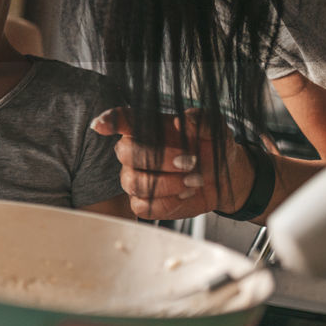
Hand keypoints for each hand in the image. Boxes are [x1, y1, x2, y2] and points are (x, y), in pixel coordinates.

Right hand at [91, 107, 254, 219]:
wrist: (224, 174)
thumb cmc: (211, 145)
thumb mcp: (215, 127)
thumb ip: (203, 120)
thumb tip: (186, 121)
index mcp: (145, 127)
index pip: (120, 119)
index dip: (108, 121)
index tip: (102, 126)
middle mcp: (134, 151)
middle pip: (126, 152)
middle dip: (160, 159)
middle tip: (191, 161)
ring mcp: (135, 177)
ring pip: (134, 182)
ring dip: (168, 183)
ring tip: (195, 180)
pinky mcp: (144, 202)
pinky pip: (144, 206)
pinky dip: (169, 203)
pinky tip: (186, 193)